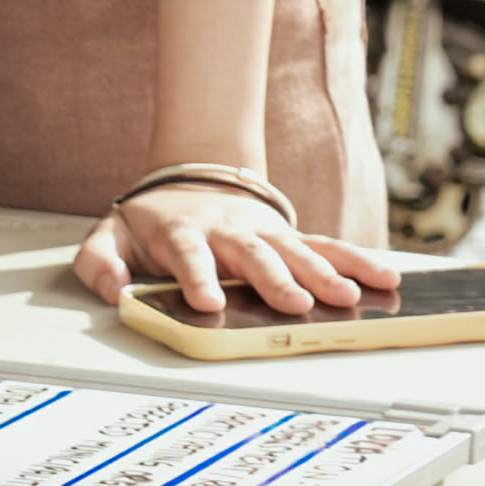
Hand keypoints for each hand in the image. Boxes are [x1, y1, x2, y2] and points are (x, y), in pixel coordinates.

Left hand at [72, 185, 396, 314]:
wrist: (188, 182)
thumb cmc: (151, 225)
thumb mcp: (110, 238)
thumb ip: (100, 264)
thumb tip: (113, 290)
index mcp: (181, 233)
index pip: (188, 254)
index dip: (197, 276)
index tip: (208, 302)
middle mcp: (227, 231)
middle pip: (251, 253)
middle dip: (273, 278)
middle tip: (294, 302)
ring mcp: (264, 233)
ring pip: (295, 250)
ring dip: (322, 273)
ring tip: (346, 297)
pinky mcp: (292, 238)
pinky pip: (329, 248)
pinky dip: (357, 261)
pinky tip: (384, 279)